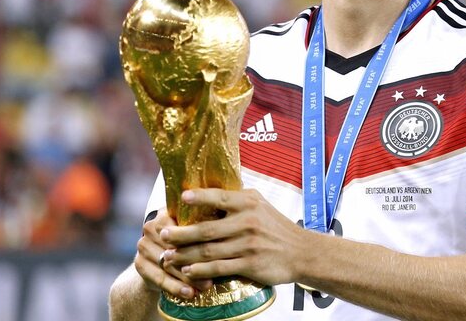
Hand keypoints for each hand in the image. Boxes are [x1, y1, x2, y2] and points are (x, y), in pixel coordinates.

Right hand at [134, 211, 212, 298]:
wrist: (159, 257)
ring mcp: (143, 246)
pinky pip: (159, 278)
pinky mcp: (139, 264)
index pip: (182, 227)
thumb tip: (229, 228)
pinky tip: (189, 294)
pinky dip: (175, 287)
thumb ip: (206, 224)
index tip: (219, 249)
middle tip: (215, 272)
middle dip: (196, 262)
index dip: (200, 239)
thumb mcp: (195, 228)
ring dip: (188, 278)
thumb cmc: (187, 238)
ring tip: (206, 286)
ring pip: (169, 265)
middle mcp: (149, 227)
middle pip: (175, 247)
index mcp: (165, 213)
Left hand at [161, 188, 309, 286]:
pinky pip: (219, 268)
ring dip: (185, 254)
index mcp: (250, 203)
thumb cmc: (277, 228)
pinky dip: (200, 270)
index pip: (220, 197)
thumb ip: (237, 201)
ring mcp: (248, 244)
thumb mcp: (261, 206)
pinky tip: (188, 271)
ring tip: (168, 256)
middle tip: (163, 235)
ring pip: (208, 251)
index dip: (200, 197)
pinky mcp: (250, 264)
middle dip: (181, 233)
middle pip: (207, 228)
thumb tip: (208, 195)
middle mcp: (248, 222)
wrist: (302, 252)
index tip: (182, 198)